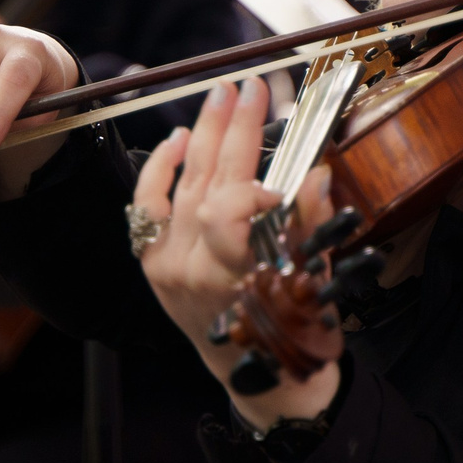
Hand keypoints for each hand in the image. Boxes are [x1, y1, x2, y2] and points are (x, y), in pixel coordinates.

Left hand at [131, 76, 341, 425]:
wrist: (256, 373)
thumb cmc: (294, 326)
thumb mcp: (314, 280)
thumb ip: (310, 227)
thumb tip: (315, 175)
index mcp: (236, 281)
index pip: (227, 216)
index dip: (250, 187)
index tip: (282, 173)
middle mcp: (193, 273)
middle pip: (207, 185)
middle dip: (232, 132)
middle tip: (249, 90)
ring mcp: (167, 267)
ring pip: (183, 187)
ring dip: (205, 135)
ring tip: (223, 96)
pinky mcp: (152, 264)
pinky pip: (147, 206)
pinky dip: (161, 168)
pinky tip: (181, 137)